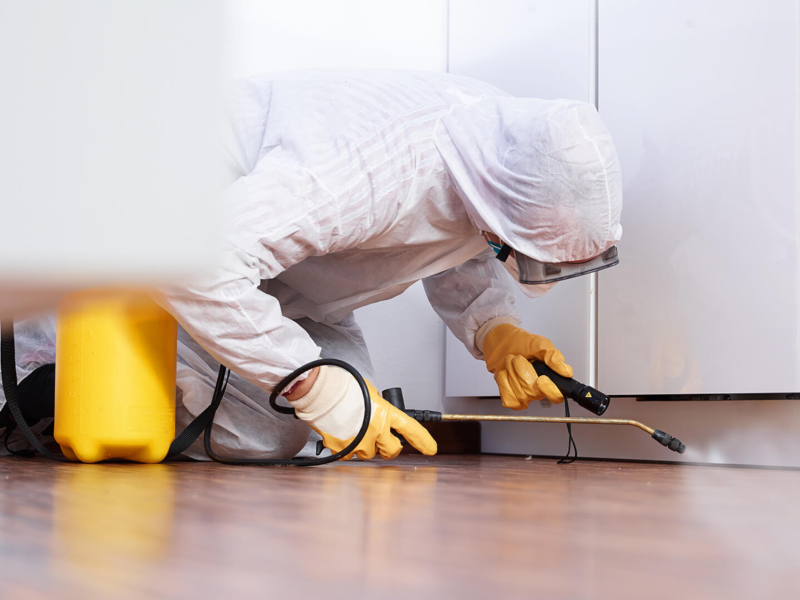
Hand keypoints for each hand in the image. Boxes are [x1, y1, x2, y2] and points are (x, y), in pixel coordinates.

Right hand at [287, 366, 436, 459]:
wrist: (320, 392)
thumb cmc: (343, 387)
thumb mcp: (369, 392)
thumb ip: (378, 406)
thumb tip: (379, 412)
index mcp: (385, 413)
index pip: (411, 429)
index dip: (423, 441)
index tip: (430, 449)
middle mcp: (375, 430)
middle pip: (392, 450)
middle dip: (388, 447)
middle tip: (381, 439)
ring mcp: (359, 442)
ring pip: (369, 454)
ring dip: (365, 446)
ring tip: (354, 429)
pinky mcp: (342, 450)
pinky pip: (349, 456)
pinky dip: (347, 448)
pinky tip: (342, 434)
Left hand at [481, 324, 572, 409]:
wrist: (502, 342)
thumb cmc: (522, 344)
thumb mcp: (541, 344)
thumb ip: (554, 357)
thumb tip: (567, 372)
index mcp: (550, 379)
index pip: (556, 396)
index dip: (549, 390)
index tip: (541, 379)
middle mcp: (538, 390)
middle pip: (533, 392)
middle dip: (522, 371)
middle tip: (518, 358)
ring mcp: (524, 396)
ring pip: (520, 395)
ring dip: (511, 374)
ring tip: (511, 363)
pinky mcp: (511, 398)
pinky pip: (509, 400)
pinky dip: (504, 383)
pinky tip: (506, 374)